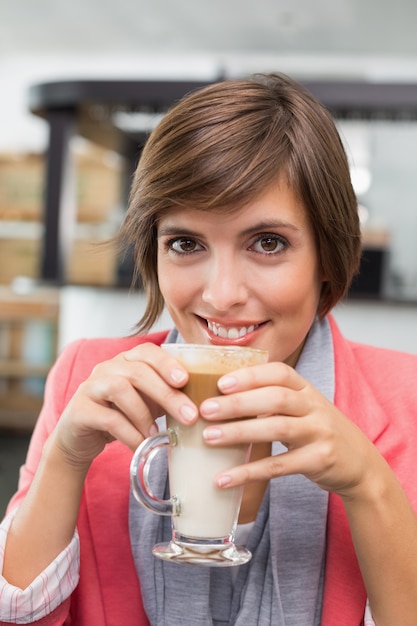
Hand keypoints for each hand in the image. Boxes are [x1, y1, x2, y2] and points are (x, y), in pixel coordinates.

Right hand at [52, 343, 198, 469]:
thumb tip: (206, 403)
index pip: (147, 352)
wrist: (81, 439)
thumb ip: (168, 395)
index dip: (167, 363)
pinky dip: (129, 433)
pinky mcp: (79, 410)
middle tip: (189, 416)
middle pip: (138, 371)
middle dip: (166, 394)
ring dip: (144, 414)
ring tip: (158, 434)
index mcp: (126, 361)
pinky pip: (108, 418)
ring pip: (120, 388)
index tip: (186, 380)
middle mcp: (107, 367)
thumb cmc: (122, 416)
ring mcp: (91, 386)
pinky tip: (141, 445)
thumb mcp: (148, 403)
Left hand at [200, 361, 382, 497]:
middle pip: (276, 398)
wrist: (360, 464)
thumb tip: (219, 396)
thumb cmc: (317, 431)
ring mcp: (320, 433)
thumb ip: (271, 399)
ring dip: (240, 432)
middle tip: (206, 409)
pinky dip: (249, 472)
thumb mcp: (302, 408)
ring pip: (277, 428)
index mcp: (306, 389)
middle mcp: (315, 407)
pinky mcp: (319, 460)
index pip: (279, 373)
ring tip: (209, 437)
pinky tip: (225, 478)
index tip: (221, 382)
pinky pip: (280, 466)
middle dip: (239, 402)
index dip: (250, 375)